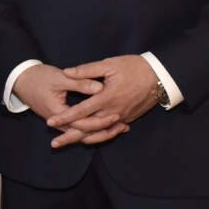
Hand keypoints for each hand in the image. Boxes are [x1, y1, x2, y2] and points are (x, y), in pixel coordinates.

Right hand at [12, 63, 126, 148]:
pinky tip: (109, 124)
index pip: (83, 123)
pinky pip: (81, 128)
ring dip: (102, 132)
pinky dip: (95, 128)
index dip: (101, 120)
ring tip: (121, 128)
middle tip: (123, 126)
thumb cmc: (39, 77)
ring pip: (84, 134)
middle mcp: (60, 123)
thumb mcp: (59, 77)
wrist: (22, 81)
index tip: (116, 115)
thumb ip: (80, 82)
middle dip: (105, 131)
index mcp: (59, 113)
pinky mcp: (64, 120)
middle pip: (85, 133)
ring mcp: (61, 123)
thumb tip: (99, 87)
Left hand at [45, 55, 159, 148]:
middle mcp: (112, 112)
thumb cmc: (133, 67)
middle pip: (87, 128)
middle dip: (69, 136)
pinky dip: (98, 136)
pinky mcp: (127, 119)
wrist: (158, 77)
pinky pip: (109, 132)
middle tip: (54, 144)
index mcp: (105, 98)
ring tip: (68, 142)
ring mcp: (121, 118)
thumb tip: (67, 72)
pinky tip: (89, 138)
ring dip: (82, 139)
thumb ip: (87, 70)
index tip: (50, 122)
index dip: (64, 117)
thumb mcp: (109, 64)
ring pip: (98, 133)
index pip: (80, 111)